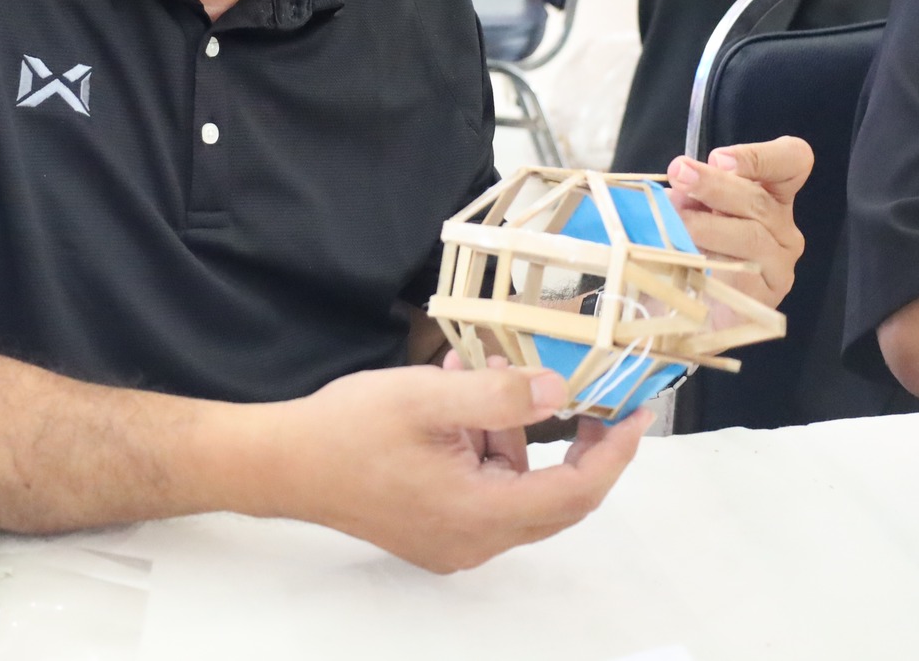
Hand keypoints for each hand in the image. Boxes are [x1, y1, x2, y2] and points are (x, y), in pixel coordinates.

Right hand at [264, 363, 649, 572]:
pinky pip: (485, 489)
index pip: (575, 493)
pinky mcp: (434, 529)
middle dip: (572, 441)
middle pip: (554, 498)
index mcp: (480, 515)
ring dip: (512, 432)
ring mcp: (453, 540)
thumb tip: (560, 390)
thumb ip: (498, 396)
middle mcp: (475, 540)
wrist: (282, 463)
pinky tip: (455, 402)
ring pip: (516, 487)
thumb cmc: (348, 430)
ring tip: (477, 377)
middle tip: (583, 390)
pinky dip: (484, 445)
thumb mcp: (427, 398)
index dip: (612, 453)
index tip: (636, 412)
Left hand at [667, 136, 810, 308]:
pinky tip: (684, 257)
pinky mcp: (765, 295)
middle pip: (759, 199)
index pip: (791, 162)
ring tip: (672, 219)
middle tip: (679, 174)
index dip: (760, 156)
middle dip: (714, 184)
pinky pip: (741, 273)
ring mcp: (778, 263)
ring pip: (751, 234)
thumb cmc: (687, 251)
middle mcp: (781, 228)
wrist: (681, 310)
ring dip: (706, 223)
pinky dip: (709, 260)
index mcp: (769, 196)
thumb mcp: (688, 210)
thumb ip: (691, 193)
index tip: (719, 159)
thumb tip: (679, 182)